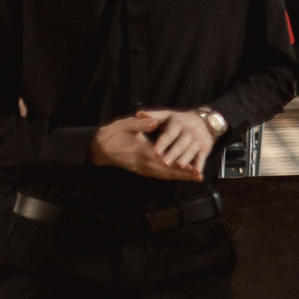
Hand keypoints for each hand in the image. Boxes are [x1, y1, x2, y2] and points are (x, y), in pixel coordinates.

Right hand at [90, 112, 205, 179]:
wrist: (100, 147)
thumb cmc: (114, 134)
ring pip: (164, 175)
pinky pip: (159, 175)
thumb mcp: (126, 125)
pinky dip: (171, 176)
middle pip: (167, 172)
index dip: (178, 165)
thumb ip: (141, 124)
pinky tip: (181, 175)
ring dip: (179, 177)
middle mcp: (144, 163)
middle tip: (199, 175)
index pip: (164, 160)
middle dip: (183, 174)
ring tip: (195, 177)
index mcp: (142, 152)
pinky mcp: (142, 170)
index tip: (192, 166)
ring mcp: (142, 169)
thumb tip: (155, 122)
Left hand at [146, 108, 220, 172]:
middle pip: (180, 144)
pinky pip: (202, 158)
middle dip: (173, 154)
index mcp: (179, 123)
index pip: (169, 134)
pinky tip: (196, 173)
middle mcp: (190, 131)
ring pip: (191, 151)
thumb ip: (153, 116)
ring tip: (178, 167)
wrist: (203, 121)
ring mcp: (199, 140)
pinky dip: (199, 166)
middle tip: (164, 163)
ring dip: (185, 159)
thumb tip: (139, 114)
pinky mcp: (205, 148)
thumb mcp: (167, 115)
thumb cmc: (179, 120)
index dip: (162, 143)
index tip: (155, 152)